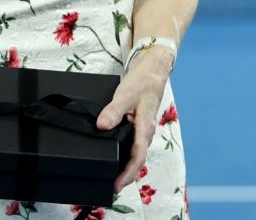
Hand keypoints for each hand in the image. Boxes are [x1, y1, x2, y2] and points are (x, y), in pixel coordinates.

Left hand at [95, 48, 173, 190]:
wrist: (154, 70)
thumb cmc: (142, 81)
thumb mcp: (126, 93)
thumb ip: (114, 110)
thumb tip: (102, 126)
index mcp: (145, 128)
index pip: (138, 157)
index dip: (127, 173)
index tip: (116, 185)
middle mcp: (145, 132)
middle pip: (137, 160)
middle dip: (125, 175)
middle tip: (109, 186)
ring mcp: (142, 130)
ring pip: (135, 153)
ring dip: (124, 166)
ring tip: (110, 176)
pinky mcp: (138, 126)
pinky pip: (132, 145)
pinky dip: (124, 154)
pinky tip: (113, 155)